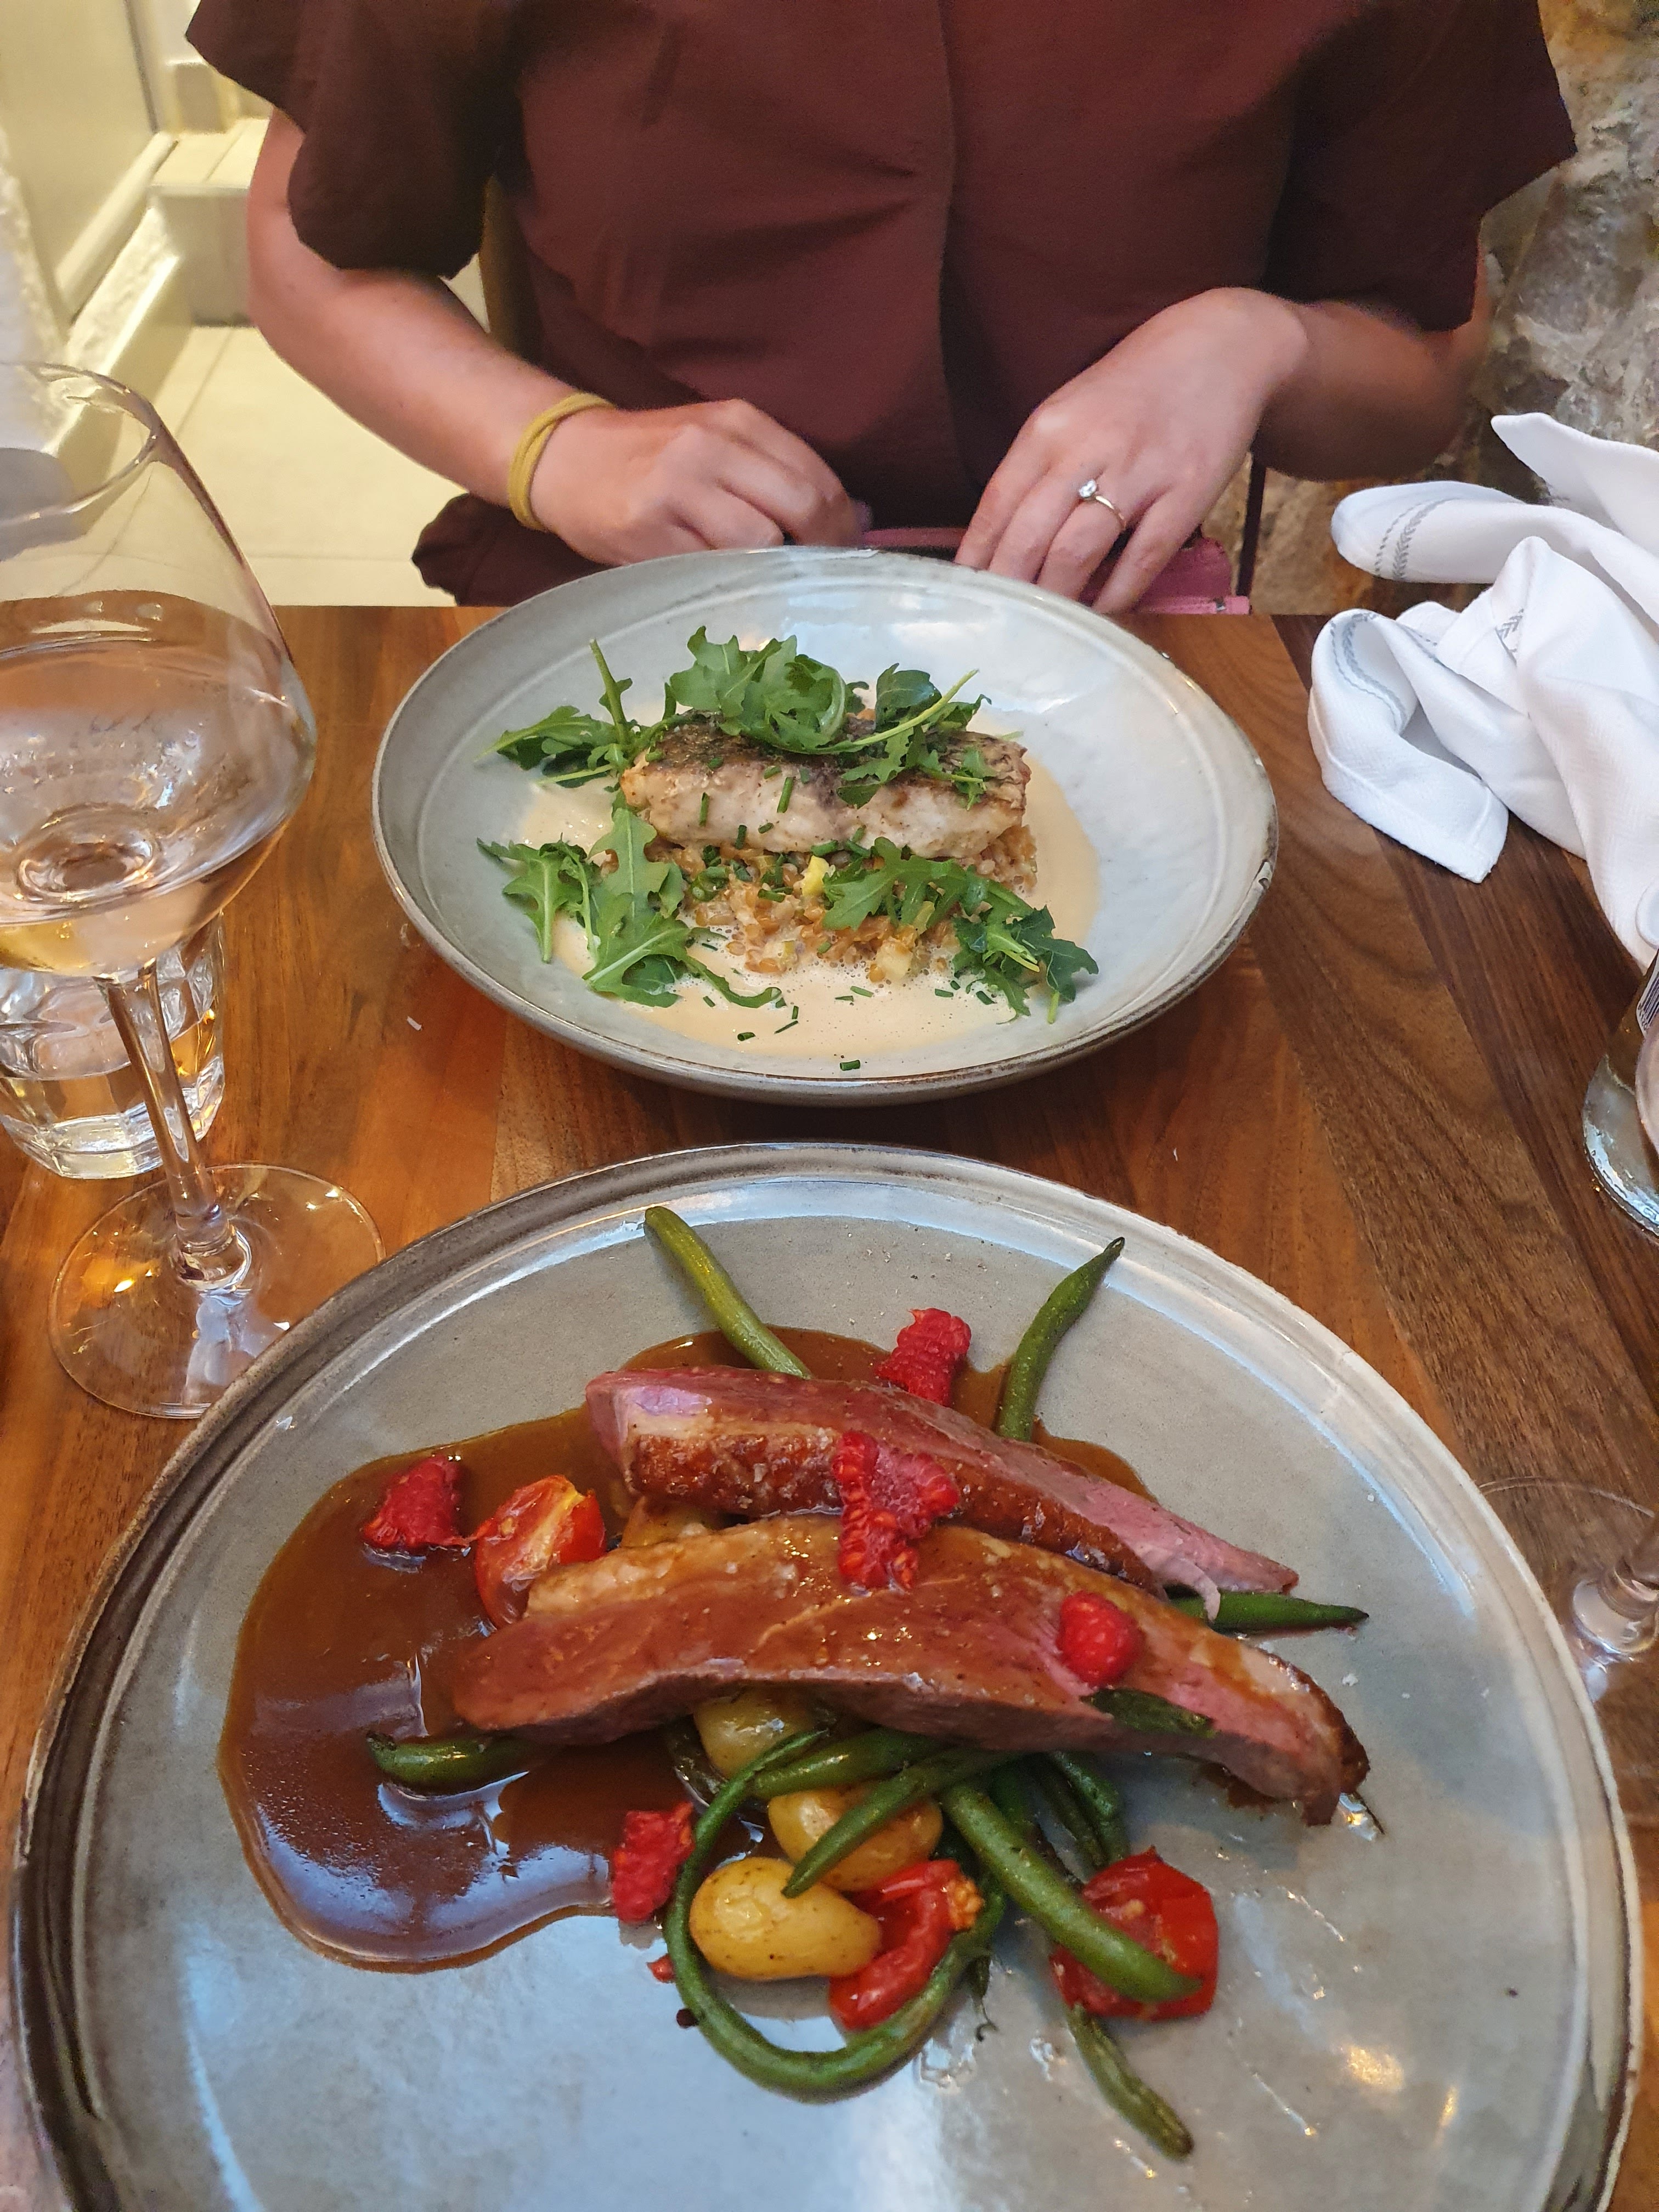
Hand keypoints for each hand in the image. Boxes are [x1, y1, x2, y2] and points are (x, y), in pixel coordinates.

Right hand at [530, 397, 859, 562]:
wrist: (566, 458)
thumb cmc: (653, 459)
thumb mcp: (720, 444)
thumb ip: (783, 473)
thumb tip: (858, 517)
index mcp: (737, 421)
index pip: (817, 478)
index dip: (843, 527)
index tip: (846, 556)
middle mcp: (710, 447)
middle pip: (800, 506)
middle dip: (822, 552)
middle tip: (821, 581)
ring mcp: (677, 487)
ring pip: (760, 541)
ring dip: (776, 573)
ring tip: (774, 586)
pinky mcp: (647, 529)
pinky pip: (711, 568)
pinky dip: (732, 585)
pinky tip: (733, 589)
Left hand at [955, 290, 1308, 612]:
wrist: (1220, 349)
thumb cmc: (1132, 391)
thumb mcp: (1070, 414)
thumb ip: (1036, 471)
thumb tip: (999, 542)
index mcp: (1049, 429)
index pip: (997, 504)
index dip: (977, 558)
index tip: (964, 599)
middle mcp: (1087, 449)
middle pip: (1029, 536)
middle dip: (1008, 590)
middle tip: (998, 629)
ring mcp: (1139, 472)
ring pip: (1077, 553)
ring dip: (1055, 599)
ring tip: (1043, 630)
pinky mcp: (1186, 492)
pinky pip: (1143, 558)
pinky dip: (1118, 593)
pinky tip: (1103, 612)